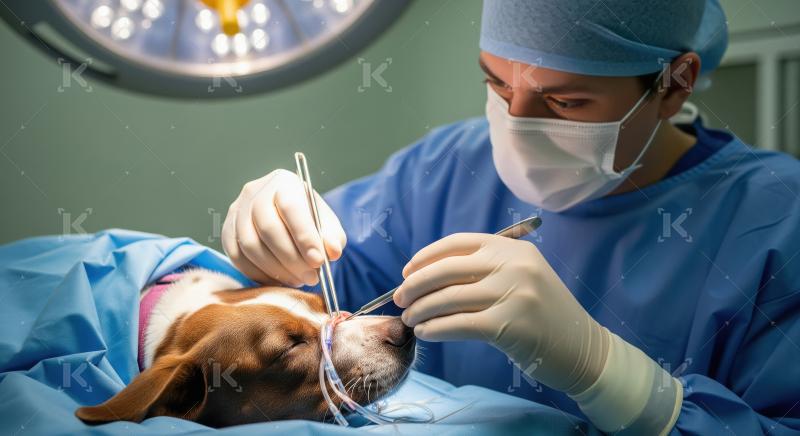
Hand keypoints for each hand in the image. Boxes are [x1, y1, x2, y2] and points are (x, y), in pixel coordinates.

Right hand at [222, 169, 346, 285]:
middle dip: (292, 259)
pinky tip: (277, 280)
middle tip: (311, 277)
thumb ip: (332, 237)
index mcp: (284, 182)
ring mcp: (237, 210)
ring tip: (297, 279)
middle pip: (268, 228)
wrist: (285, 219)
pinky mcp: (227, 230)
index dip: (304, 236)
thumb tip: (332, 251)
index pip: (291, 207)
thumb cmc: (309, 221)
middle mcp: (255, 192)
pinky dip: (258, 274)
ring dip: (276, 269)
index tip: (319, 261)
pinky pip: (237, 257)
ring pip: (250, 245)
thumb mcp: (327, 225)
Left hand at [393, 232, 606, 392]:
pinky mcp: (509, 325)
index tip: (406, 272)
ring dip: (421, 310)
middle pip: (447, 269)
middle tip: (399, 299)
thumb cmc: (543, 315)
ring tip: (409, 319)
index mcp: (513, 248)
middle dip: (415, 285)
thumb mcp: (521, 277)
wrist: (582, 348)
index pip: (457, 243)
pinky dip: (436, 329)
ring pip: (449, 298)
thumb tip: (427, 275)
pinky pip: (459, 324)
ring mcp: (514, 294)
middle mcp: (514, 265)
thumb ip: (485, 269)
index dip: (425, 257)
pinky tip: (425, 333)